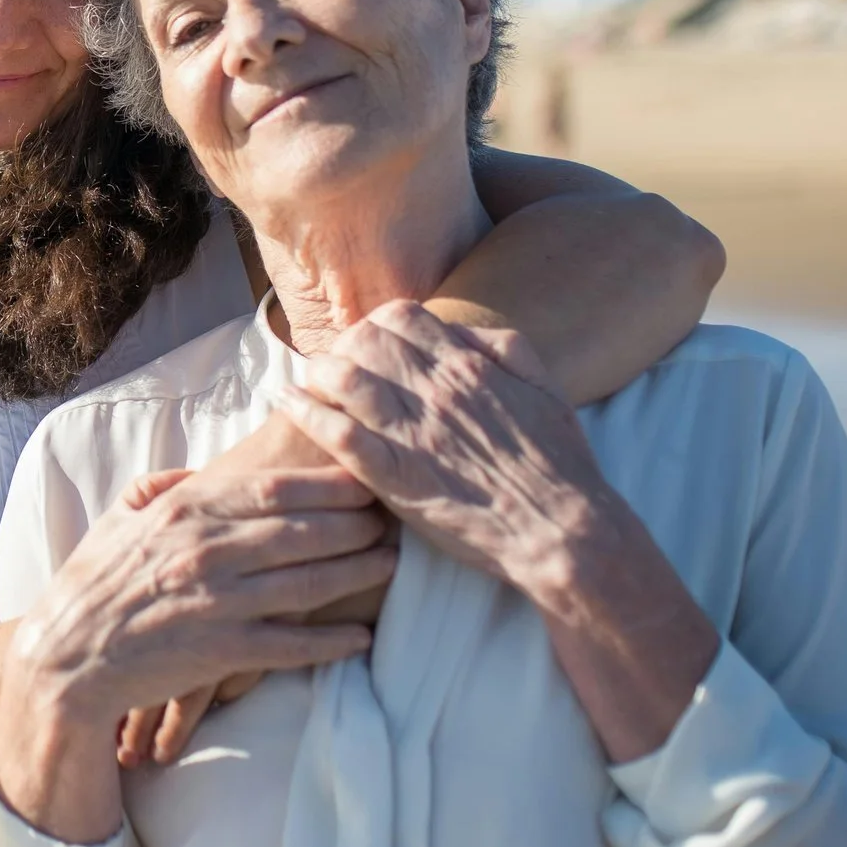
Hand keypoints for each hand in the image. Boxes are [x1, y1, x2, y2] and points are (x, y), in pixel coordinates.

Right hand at [109, 424, 397, 767]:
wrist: (66, 657)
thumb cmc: (93, 584)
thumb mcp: (119, 518)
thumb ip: (162, 489)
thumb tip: (199, 473)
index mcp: (186, 512)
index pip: (274, 488)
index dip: (329, 482)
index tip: (365, 476)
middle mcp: (206, 552)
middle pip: (303, 531)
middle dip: (356, 523)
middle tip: (394, 518)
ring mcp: (216, 603)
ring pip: (306, 583)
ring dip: (358, 573)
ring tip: (391, 564)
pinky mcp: (220, 652)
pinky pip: (290, 646)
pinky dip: (330, 642)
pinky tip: (361, 637)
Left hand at [272, 300, 614, 591]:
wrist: (561, 530)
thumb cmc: (559, 463)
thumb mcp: (544, 386)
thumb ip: (504, 346)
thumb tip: (462, 329)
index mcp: (468, 366)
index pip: (401, 316)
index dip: (376, 325)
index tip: (370, 344)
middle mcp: (435, 390)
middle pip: (364, 339)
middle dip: (344, 344)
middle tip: (336, 364)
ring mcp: (411, 432)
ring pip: (342, 376)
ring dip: (319, 371)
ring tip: (311, 381)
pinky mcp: (393, 477)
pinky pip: (334, 432)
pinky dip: (303, 410)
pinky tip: (285, 400)